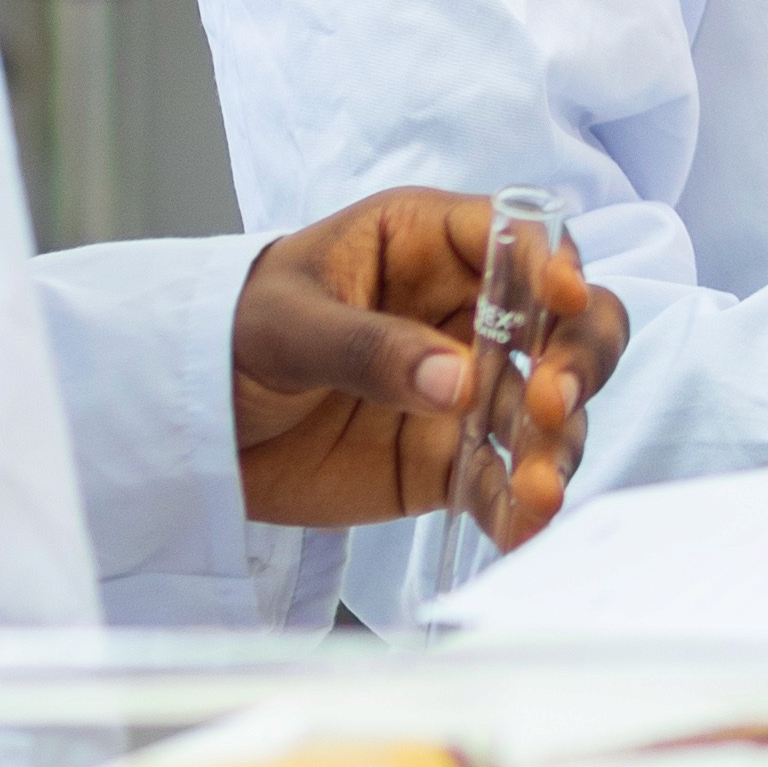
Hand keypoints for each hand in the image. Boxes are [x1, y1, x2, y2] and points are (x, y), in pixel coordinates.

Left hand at [226, 188, 631, 540]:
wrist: (190, 421)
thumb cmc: (233, 331)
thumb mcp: (285, 325)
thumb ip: (368, 347)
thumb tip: (459, 382)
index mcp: (429, 244)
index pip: (517, 239)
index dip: (552, 264)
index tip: (563, 300)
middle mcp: (466, 313)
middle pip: (565, 324)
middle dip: (577, 360)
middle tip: (551, 404)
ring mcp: (467, 392)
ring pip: (549, 412)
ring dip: (556, 447)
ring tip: (538, 491)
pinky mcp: (450, 460)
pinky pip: (501, 481)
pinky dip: (519, 506)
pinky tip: (523, 528)